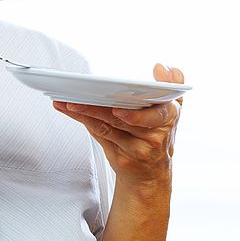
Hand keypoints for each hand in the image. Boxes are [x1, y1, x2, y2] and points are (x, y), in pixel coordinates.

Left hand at [53, 63, 183, 188]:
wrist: (151, 173)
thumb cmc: (157, 133)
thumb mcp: (171, 108)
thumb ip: (170, 84)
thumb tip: (162, 67)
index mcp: (170, 117)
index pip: (158, 115)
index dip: (138, 116)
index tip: (119, 111)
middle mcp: (155, 136)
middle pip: (123, 120)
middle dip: (99, 109)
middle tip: (80, 99)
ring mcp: (137, 149)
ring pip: (107, 127)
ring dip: (85, 112)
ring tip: (68, 101)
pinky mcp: (121, 157)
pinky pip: (99, 134)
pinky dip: (82, 120)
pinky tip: (68, 109)